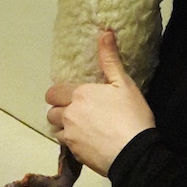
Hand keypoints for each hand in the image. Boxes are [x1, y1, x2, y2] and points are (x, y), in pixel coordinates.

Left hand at [45, 31, 154, 175]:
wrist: (135, 154)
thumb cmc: (131, 116)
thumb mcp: (124, 84)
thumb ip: (110, 59)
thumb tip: (104, 31)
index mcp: (79, 94)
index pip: (53, 92)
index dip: (60, 93)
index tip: (73, 96)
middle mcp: (69, 114)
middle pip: (51, 111)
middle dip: (60, 110)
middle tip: (78, 111)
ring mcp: (70, 135)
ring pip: (55, 128)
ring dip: (63, 126)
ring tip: (81, 127)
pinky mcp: (74, 154)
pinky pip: (65, 145)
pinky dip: (72, 142)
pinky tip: (87, 142)